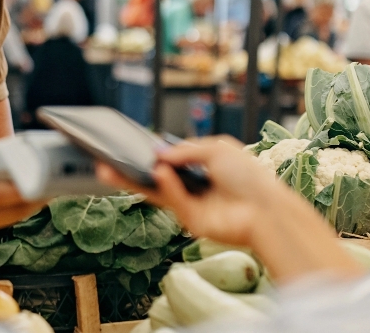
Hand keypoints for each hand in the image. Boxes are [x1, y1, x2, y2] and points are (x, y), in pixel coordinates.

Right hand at [0, 132, 45, 237]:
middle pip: (12, 212)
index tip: (44, 180)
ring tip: (53, 185)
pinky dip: (22, 208)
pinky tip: (36, 193)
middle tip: (58, 181)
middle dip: (36, 197)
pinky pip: (7, 220)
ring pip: (13, 218)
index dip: (24, 189)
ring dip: (33, 204)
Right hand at [97, 136, 280, 247]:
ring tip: (109, 169)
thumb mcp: (216, 149)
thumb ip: (185, 150)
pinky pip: (172, 201)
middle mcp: (192, 186)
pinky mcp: (190, 221)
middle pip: (153, 178)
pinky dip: (166, 186)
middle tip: (103, 163)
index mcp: (200, 168)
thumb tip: (159, 154)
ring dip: (131, 181)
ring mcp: (189, 205)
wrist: (267, 209)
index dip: (148, 155)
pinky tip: (160, 173)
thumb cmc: (249, 177)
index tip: (125, 148)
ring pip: (154, 192)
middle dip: (128, 171)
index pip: (167, 161)